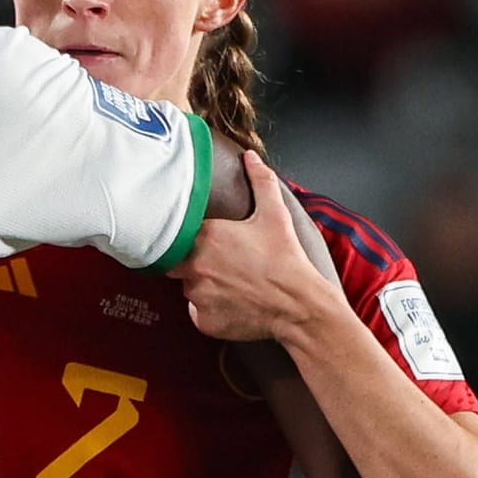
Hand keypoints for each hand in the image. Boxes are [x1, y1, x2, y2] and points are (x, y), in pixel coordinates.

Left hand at [170, 150, 336, 341]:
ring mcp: (197, 295)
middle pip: (177, 263)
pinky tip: (232, 303)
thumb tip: (250, 157)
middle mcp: (194, 266)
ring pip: (188, 289)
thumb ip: (260, 182)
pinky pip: (198, 313)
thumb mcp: (275, 215)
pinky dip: (210, 310)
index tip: (200, 242)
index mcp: (205, 236)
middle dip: (192, 263)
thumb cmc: (286, 260)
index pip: (178, 236)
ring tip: (231, 284)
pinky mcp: (203, 320)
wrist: (299, 305)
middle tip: (220, 265)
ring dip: (202, 286)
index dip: (186, 239)